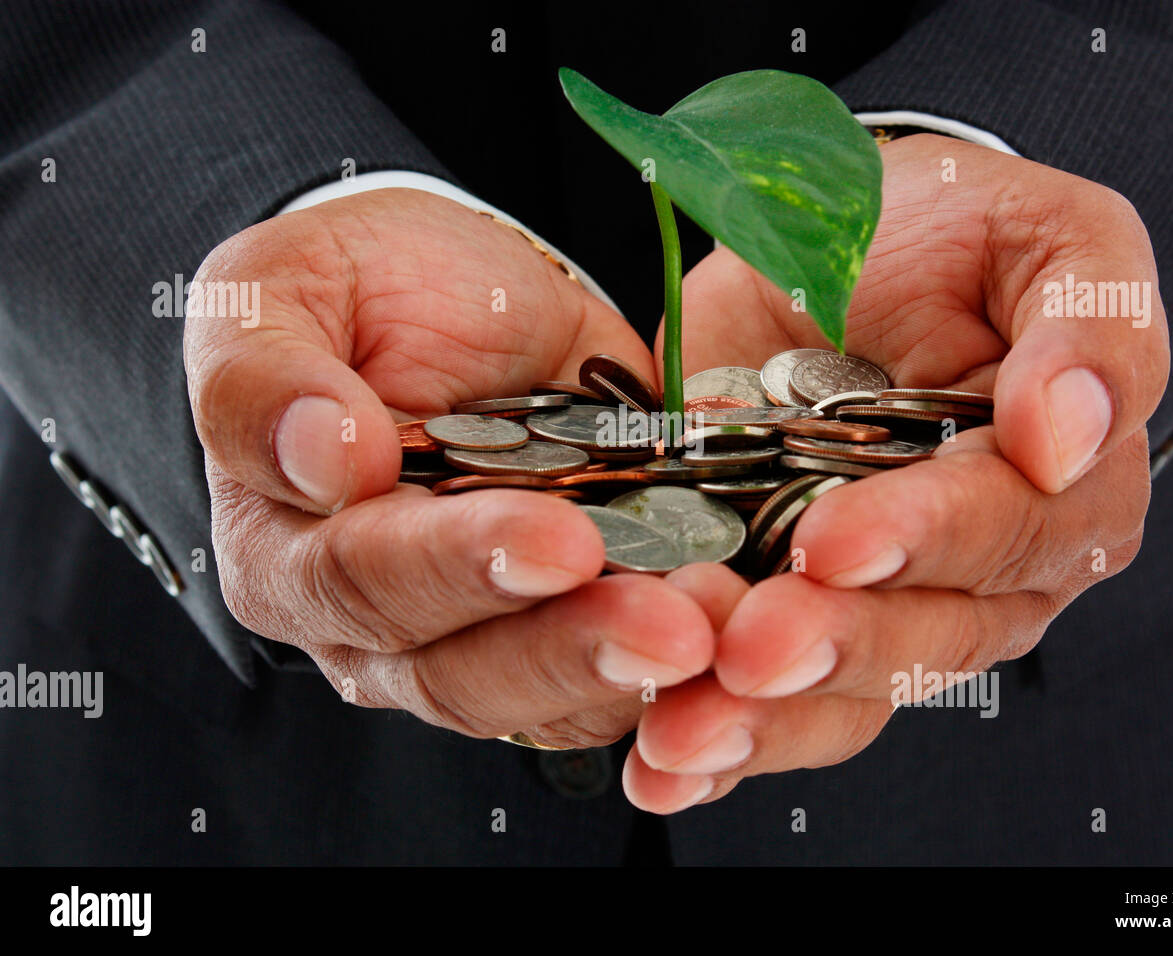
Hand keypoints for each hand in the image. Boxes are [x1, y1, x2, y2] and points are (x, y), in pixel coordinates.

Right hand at [184, 189, 712, 748]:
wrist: (458, 298)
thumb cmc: (358, 291)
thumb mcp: (280, 289)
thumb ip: (263, 373)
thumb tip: (321, 457)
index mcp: (289, 550)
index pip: (363, 579)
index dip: (458, 564)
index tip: (557, 539)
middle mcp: (376, 625)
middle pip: (461, 672)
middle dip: (571, 648)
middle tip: (673, 627)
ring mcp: (475, 638)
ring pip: (545, 700)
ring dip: (635, 673)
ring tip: (720, 631)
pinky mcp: (562, 627)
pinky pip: (613, 681)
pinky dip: (675, 670)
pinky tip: (735, 630)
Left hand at [627, 135, 1168, 810]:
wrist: (832, 249)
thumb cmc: (949, 235)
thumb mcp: (1039, 235)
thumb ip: (1087, 318)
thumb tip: (1068, 434)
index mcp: (1060, 487)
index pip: (1004, 529)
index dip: (922, 539)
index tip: (833, 541)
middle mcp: (982, 574)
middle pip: (924, 637)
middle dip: (833, 647)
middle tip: (745, 649)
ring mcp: (884, 609)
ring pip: (844, 693)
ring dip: (763, 720)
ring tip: (682, 732)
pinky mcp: (794, 618)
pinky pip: (773, 703)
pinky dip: (718, 739)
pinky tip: (662, 766)